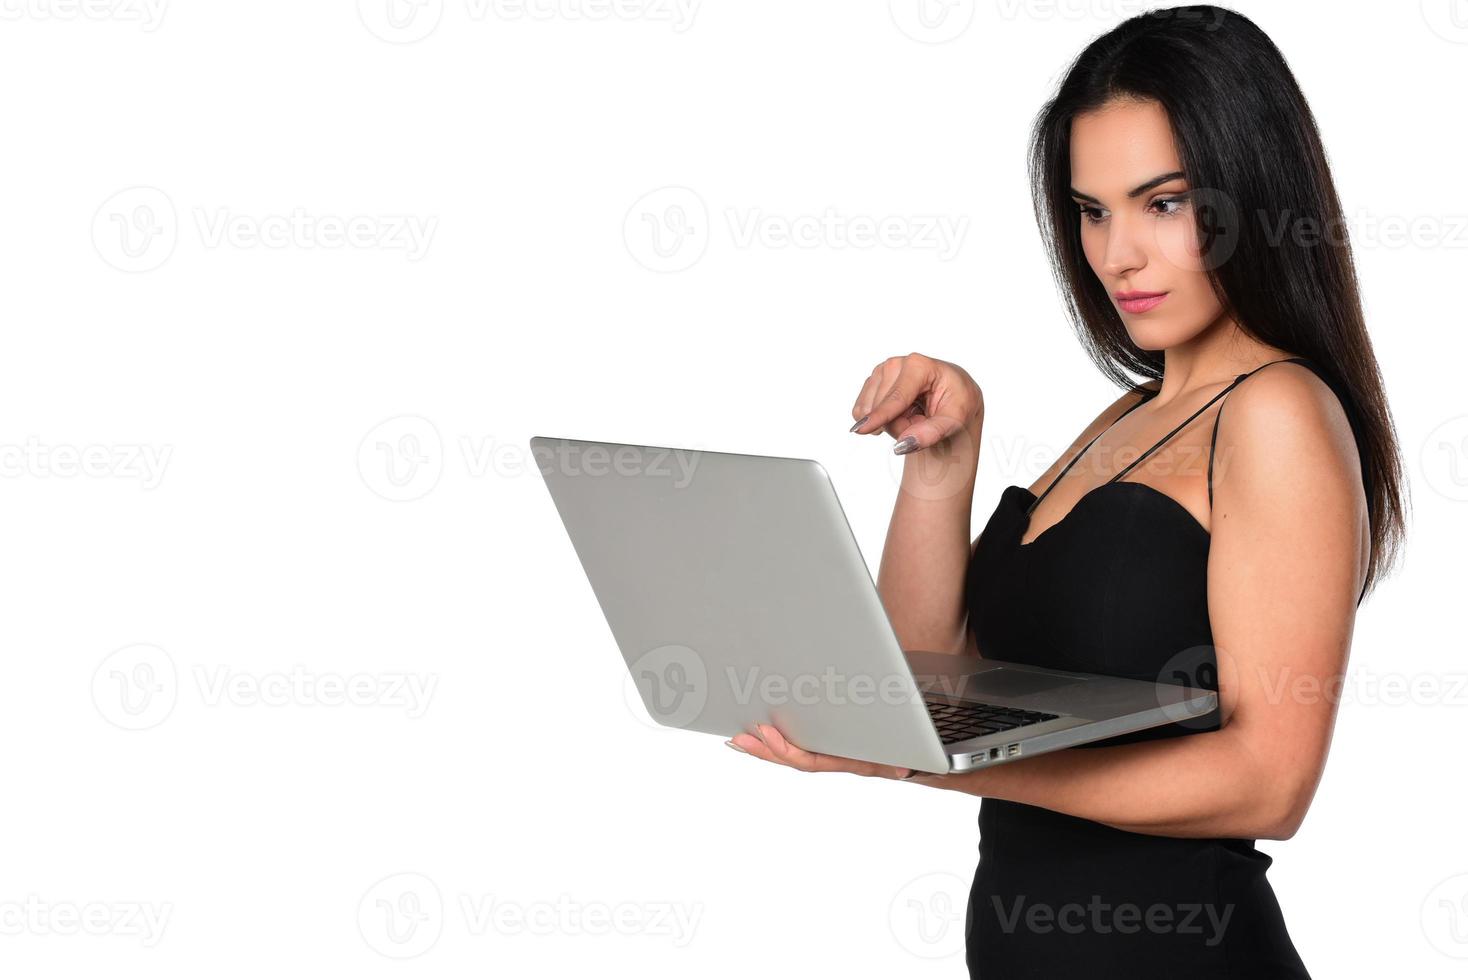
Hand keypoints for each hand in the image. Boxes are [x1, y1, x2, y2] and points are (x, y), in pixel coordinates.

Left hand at [725, 723, 934, 781]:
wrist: (913, 760)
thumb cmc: (905, 755)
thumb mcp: (900, 761)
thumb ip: (896, 764)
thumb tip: (902, 771)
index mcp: (844, 762)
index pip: (809, 761)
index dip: (785, 750)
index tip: (765, 733)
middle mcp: (831, 760)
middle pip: (790, 759)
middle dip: (764, 750)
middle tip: (738, 737)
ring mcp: (827, 753)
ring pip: (789, 753)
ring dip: (763, 747)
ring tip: (738, 738)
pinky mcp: (825, 742)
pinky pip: (796, 744)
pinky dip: (775, 741)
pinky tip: (756, 734)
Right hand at [849, 352, 982, 454]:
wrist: (953, 394)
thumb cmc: (956, 403)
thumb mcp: (955, 421)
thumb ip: (931, 433)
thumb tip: (904, 444)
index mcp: (919, 365)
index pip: (896, 398)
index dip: (880, 416)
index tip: (861, 430)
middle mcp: (896, 363)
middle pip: (883, 408)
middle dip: (899, 425)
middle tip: (922, 422)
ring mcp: (882, 371)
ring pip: (869, 411)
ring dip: (890, 424)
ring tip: (912, 416)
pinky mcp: (873, 381)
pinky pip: (862, 410)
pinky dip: (879, 419)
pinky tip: (898, 413)